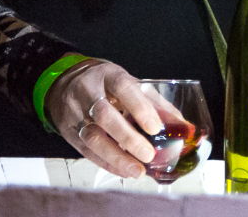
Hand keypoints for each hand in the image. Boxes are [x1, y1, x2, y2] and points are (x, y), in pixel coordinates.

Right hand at [46, 58, 174, 178]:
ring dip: (116, 158)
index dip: (139, 108)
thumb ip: (154, 102)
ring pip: (92, 137)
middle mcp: (88, 92)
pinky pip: (86, 151)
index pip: (123, 88)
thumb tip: (182, 125)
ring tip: (137, 171)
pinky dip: (106, 163)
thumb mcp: (127, 82)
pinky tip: (123, 171)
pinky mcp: (69, 132)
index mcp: (108, 75)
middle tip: (149, 155)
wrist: (65, 83)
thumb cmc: (105, 84)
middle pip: (104, 115)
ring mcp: (75, 113)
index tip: (155, 128)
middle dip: (128, 138)